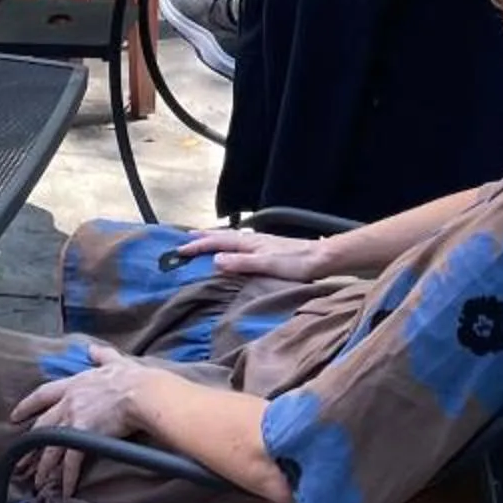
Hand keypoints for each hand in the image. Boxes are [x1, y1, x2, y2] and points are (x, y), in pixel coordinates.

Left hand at [7, 346, 144, 498]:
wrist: (142, 393)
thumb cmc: (132, 378)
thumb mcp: (114, 362)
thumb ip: (101, 356)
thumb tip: (92, 349)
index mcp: (74, 385)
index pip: (42, 395)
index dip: (27, 406)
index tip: (14, 417)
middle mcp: (68, 403)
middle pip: (41, 427)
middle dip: (29, 445)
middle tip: (20, 460)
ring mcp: (73, 421)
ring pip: (51, 448)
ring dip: (44, 468)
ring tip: (38, 483)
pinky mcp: (83, 437)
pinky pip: (70, 463)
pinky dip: (67, 479)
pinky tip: (64, 492)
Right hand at [172, 225, 327, 281]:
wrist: (322, 258)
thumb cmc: (296, 263)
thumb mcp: (267, 265)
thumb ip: (241, 263)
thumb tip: (215, 260)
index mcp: (250, 242)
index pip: (218, 243)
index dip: (198, 247)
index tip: (179, 251)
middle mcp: (254, 239)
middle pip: (223, 237)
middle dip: (204, 238)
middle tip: (186, 239)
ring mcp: (262, 243)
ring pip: (232, 240)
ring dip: (216, 240)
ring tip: (206, 241)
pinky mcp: (270, 249)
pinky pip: (242, 245)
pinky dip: (231, 246)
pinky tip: (236, 250)